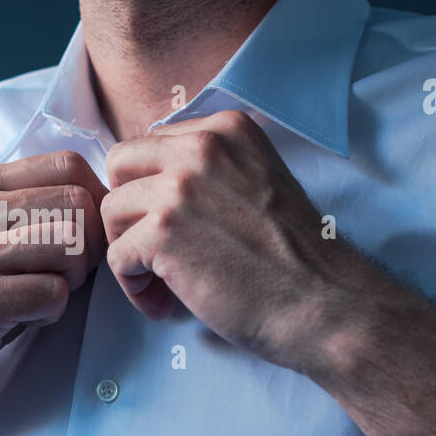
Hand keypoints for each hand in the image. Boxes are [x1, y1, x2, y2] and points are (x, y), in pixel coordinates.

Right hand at [0, 151, 107, 415]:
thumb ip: (27, 209)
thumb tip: (101, 196)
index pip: (67, 164)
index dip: (95, 202)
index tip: (86, 236)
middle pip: (78, 204)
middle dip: (90, 245)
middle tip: (67, 274)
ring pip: (72, 245)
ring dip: (72, 279)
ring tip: (42, 294)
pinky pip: (54, 294)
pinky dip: (51, 313)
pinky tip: (23, 318)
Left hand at [100, 110, 362, 370]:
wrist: (325, 304)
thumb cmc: (295, 258)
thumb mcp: (256, 181)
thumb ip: (210, 169)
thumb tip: (149, 182)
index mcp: (226, 129)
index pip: (150, 145)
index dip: (150, 189)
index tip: (172, 226)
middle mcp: (202, 147)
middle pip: (119, 166)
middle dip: (127, 210)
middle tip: (151, 250)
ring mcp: (180, 187)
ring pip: (111, 212)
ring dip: (129, 253)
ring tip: (161, 284)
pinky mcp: (164, 232)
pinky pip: (117, 257)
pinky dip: (134, 288)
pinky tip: (163, 305)